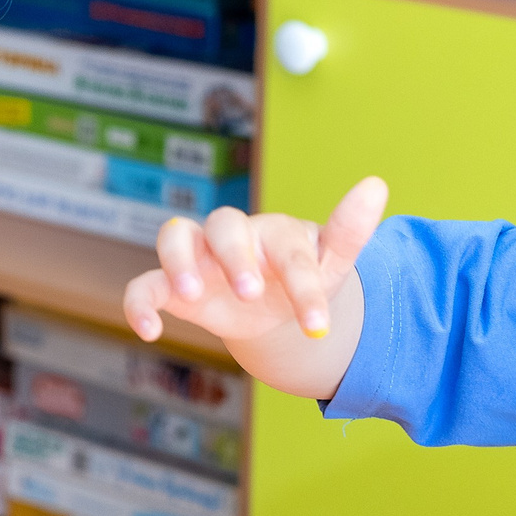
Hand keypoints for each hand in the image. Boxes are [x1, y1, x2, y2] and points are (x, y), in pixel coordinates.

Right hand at [122, 176, 385, 343]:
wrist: (272, 306)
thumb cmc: (301, 277)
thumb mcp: (331, 265)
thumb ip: (349, 231)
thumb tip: (376, 184)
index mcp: (275, 233)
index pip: (287, 249)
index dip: (302, 286)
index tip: (318, 326)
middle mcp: (232, 237)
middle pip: (223, 225)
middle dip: (234, 257)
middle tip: (251, 293)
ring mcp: (198, 258)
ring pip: (174, 236)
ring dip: (179, 261)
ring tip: (192, 295)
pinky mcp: (172, 285)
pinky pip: (144, 285)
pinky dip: (138, 304)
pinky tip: (149, 331)